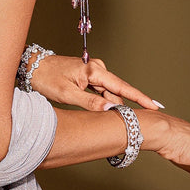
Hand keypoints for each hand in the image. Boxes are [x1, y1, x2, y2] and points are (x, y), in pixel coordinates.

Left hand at [27, 52, 163, 112]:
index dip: (140, 97)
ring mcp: (94, 72)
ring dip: (110, 106)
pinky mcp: (89, 76)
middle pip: (116, 92)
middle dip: (123, 107)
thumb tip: (110, 110)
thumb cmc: (47, 78)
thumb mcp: (67, 94)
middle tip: (130, 123)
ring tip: (111, 119)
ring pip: (109, 94)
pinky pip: (102, 92)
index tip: (155, 106)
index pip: (122, 86)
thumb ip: (90, 103)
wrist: (33, 66)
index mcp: (94, 70)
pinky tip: (105, 112)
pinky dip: (104, 102)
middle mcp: (97, 68)